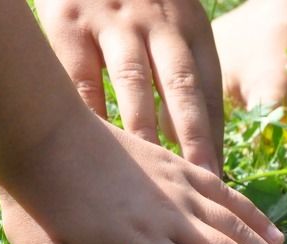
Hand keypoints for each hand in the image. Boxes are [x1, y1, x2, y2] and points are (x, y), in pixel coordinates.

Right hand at [36, 0, 223, 174]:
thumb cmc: (130, 1)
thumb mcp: (166, 21)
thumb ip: (179, 76)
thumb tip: (189, 145)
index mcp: (188, 26)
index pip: (207, 88)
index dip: (213, 137)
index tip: (217, 181)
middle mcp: (155, 23)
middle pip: (180, 87)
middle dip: (193, 141)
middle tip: (198, 184)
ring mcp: (112, 22)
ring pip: (134, 83)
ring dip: (144, 134)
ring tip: (149, 180)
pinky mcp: (69, 24)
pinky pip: (81, 78)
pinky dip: (90, 115)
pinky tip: (94, 149)